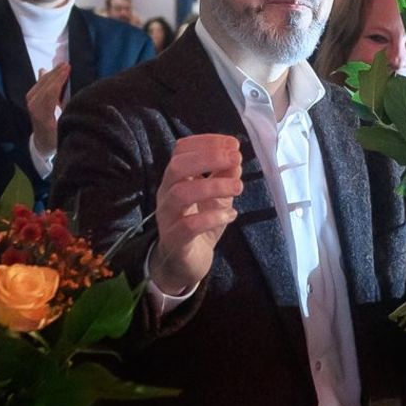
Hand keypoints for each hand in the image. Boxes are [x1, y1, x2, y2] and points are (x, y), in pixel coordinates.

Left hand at [26, 63, 70, 159]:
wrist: (43, 142)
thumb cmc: (59, 135)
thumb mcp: (66, 126)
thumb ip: (69, 110)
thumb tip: (80, 97)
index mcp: (43, 115)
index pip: (51, 92)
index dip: (60, 79)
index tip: (68, 69)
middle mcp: (34, 107)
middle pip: (45, 85)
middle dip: (56, 73)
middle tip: (67, 64)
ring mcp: (30, 103)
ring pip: (41, 83)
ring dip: (52, 73)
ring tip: (62, 66)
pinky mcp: (30, 100)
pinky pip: (38, 85)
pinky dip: (44, 77)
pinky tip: (46, 70)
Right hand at [150, 134, 243, 295]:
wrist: (186, 262)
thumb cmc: (201, 224)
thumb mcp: (218, 197)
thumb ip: (225, 178)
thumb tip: (236, 159)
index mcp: (176, 178)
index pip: (181, 150)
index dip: (207, 142)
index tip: (234, 144)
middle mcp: (166, 193)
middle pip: (177, 166)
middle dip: (209, 157)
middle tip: (236, 159)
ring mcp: (167, 216)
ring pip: (181, 193)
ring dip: (214, 186)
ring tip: (238, 187)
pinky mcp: (174, 239)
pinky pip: (188, 225)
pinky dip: (212, 217)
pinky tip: (231, 216)